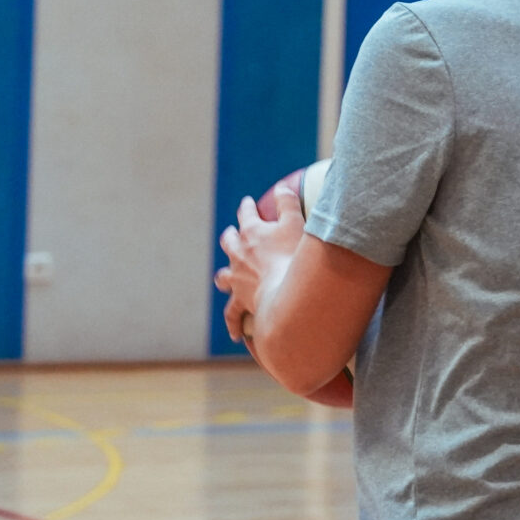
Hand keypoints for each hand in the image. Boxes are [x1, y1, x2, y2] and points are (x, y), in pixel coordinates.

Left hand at [215, 185, 303, 350]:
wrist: (288, 295)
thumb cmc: (294, 257)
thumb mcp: (296, 222)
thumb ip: (288, 202)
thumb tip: (282, 187)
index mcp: (251, 233)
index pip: (246, 214)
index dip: (247, 208)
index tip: (247, 203)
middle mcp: (239, 255)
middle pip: (229, 242)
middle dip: (230, 237)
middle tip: (232, 234)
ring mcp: (237, 281)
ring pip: (223, 276)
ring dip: (224, 274)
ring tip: (223, 277)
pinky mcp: (241, 303)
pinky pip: (232, 314)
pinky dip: (232, 322)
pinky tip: (233, 332)